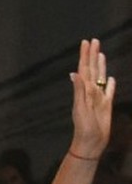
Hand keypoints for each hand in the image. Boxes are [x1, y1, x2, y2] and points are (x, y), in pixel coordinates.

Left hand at [69, 38, 113, 159]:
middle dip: (92, 55)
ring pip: (100, 77)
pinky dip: (109, 84)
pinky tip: (110, 78)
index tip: (85, 42)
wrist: (91, 142)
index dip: (85, 56)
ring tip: (100, 53)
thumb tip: (74, 73)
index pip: (84, 69)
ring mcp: (99, 98)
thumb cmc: (84, 127)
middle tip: (93, 41)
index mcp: (84, 91)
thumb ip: (79, 91)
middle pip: (92, 69)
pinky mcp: (106, 105)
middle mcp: (91, 92)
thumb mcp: (80, 108)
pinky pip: (108, 91)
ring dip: (100, 65)